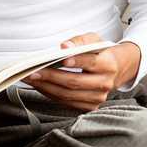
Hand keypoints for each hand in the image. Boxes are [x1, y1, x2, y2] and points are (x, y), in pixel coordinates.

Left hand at [24, 32, 141, 111]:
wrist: (115, 70)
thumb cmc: (100, 53)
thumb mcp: (93, 40)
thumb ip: (79, 41)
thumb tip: (64, 46)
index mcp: (108, 65)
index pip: (91, 62)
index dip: (76, 61)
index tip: (61, 58)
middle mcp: (105, 84)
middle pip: (75, 82)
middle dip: (51, 76)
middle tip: (33, 70)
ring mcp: (97, 98)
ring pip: (68, 95)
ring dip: (46, 87)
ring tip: (31, 78)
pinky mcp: (89, 106)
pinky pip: (66, 102)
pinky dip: (50, 94)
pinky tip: (40, 85)